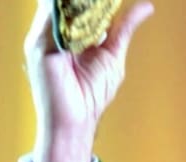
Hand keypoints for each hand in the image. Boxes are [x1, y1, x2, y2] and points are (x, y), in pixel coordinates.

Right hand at [24, 0, 154, 161]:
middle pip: (63, 0)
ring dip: (77, 0)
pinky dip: (68, 10)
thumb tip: (146, 5)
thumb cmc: (91, 94)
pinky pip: (53, 20)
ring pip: (57, 4)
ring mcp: (41, 38)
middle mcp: (49, 31)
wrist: (76, 124)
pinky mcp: (39, 48)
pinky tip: (84, 4)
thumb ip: (122, 28)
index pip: (75, 1)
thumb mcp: (112, 55)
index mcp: (65, 31)